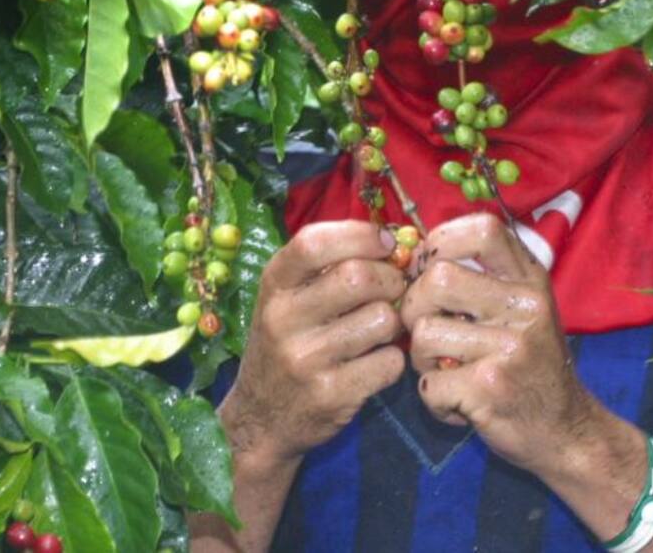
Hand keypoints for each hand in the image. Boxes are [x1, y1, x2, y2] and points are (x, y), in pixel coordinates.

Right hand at [222, 220, 405, 464]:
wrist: (259, 417)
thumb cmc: (283, 343)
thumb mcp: (285, 298)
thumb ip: (325, 268)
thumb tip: (392, 242)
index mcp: (273, 285)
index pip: (313, 242)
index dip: (360, 235)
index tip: (386, 242)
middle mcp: (282, 318)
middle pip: (358, 277)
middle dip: (390, 279)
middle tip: (393, 289)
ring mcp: (305, 358)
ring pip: (381, 320)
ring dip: (393, 322)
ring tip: (379, 330)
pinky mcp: (330, 395)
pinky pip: (389, 363)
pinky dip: (392, 359)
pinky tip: (374, 362)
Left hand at [400, 213, 601, 475]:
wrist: (567, 431)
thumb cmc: (527, 364)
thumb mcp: (520, 308)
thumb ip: (479, 276)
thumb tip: (410, 253)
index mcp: (530, 280)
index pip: (483, 229)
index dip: (440, 241)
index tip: (427, 267)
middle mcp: (526, 306)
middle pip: (438, 278)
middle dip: (414, 307)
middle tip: (426, 331)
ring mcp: (511, 347)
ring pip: (423, 332)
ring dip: (421, 358)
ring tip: (446, 371)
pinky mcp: (492, 387)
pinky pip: (428, 382)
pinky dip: (433, 398)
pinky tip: (459, 403)